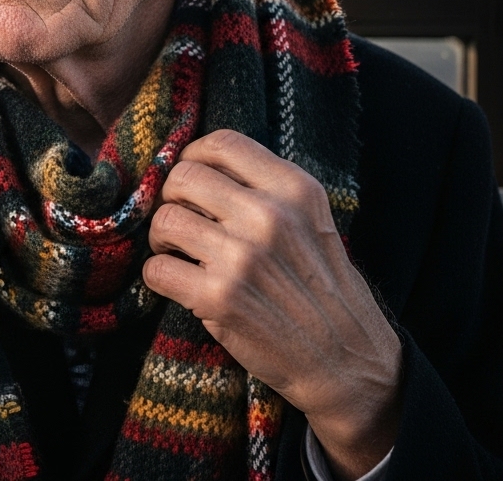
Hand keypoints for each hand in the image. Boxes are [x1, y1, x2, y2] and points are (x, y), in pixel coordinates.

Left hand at [142, 130, 401, 480]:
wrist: (345, 360)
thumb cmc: (322, 289)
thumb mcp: (313, 221)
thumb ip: (267, 190)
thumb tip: (199, 165)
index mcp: (295, 190)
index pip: (224, 142)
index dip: (193, 154)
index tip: (189, 176)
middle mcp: (268, 216)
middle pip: (183, 176)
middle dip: (171, 197)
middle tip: (180, 220)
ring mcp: (242, 256)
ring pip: (164, 219)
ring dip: (161, 238)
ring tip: (178, 252)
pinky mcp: (218, 297)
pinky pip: (156, 269)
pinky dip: (158, 276)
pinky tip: (178, 282)